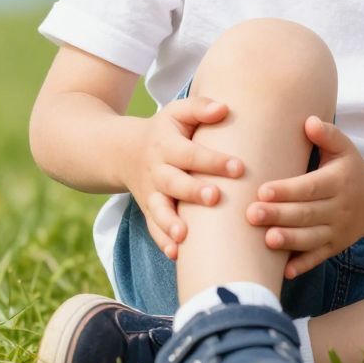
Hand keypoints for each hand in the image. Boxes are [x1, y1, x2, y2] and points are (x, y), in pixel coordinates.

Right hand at [124, 96, 244, 260]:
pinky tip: (176, 255)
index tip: (239, 167)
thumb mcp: (177, 112)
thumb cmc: (165, 131)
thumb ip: (199, 108)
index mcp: (167, 145)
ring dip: (170, 223)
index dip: (214, 160)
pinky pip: (153, 228)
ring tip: (185, 235)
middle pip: (174, 183)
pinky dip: (162, 241)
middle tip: (215, 197)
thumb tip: (224, 108)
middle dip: (193, 191)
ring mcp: (152, 194)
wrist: (124, 152)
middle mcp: (157, 171)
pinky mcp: (149, 211)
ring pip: (159, 210)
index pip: (192, 153)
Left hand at [247, 116, 363, 279]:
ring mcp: (337, 231)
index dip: (287, 190)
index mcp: (338, 182)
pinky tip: (283, 273)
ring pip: (311, 239)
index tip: (262, 190)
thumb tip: (309, 122)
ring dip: (289, 241)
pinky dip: (302, 266)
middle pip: (307, 214)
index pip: (310, 187)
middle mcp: (339, 208)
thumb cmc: (349, 169)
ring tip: (266, 241)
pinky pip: (318, 258)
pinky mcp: (334, 248)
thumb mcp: (344, 148)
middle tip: (251, 215)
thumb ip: (327, 134)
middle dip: (279, 216)